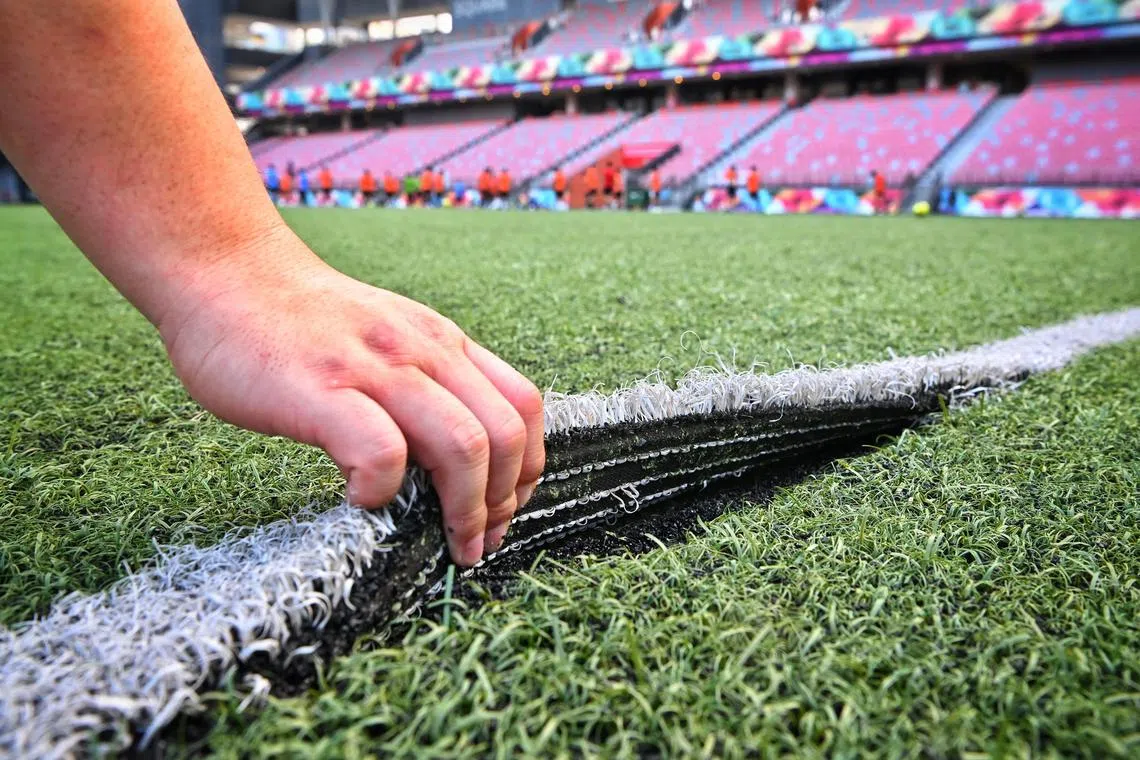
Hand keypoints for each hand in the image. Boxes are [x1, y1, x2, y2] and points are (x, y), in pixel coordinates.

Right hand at [157, 233, 544, 566]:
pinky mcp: (321, 390)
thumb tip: (453, 464)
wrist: (225, 270)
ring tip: (446, 543)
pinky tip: (361, 500)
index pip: (523, 406)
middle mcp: (422, 351)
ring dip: (464, 510)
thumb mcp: (388, 338)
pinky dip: (384, 490)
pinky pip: (382, 452)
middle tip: (477, 544)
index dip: (526, 470)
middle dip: (501, 503)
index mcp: (442, 343)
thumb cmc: (301, 322)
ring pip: (460, 445)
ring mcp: (374, 369)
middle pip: (502, 434)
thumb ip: (425, 384)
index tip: (505, 510)